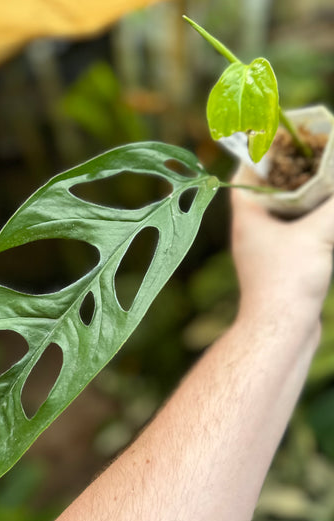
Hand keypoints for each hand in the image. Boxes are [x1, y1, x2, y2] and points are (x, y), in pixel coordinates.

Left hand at [231, 165, 333, 327]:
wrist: (280, 330)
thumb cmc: (288, 281)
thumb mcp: (317, 235)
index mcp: (248, 217)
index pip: (246, 175)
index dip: (261, 154)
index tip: (281, 139)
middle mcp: (252, 230)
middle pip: (267, 192)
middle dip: (289, 173)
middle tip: (310, 157)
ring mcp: (265, 249)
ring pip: (283, 213)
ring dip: (301, 197)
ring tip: (322, 180)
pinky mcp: (280, 265)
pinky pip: (294, 233)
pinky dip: (309, 220)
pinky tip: (326, 215)